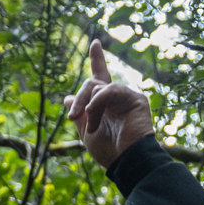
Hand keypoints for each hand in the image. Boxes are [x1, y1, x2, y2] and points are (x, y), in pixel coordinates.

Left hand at [63, 39, 154, 169]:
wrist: (125, 161)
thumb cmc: (108, 151)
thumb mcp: (86, 132)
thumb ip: (78, 113)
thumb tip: (67, 98)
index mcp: (105, 104)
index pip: (100, 78)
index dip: (98, 59)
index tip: (95, 43)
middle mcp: (116, 97)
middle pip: (92, 83)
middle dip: (79, 98)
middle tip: (73, 118)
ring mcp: (126, 97)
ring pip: (98, 87)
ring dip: (88, 106)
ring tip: (89, 125)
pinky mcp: (136, 99)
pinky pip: (110, 90)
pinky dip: (98, 101)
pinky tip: (92, 111)